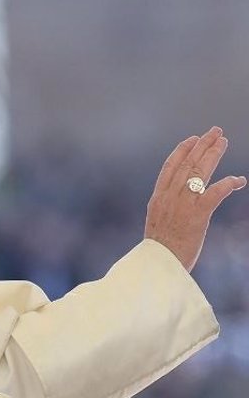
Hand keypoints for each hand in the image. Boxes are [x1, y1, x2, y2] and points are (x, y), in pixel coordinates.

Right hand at [144, 126, 246, 271]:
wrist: (159, 264)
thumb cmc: (160, 250)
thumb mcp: (157, 224)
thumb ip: (166, 210)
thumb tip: (175, 206)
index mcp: (158, 198)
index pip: (169, 167)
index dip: (181, 151)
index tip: (192, 140)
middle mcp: (169, 197)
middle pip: (186, 164)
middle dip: (201, 146)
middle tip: (215, 132)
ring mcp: (182, 204)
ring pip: (199, 172)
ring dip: (213, 155)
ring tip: (223, 142)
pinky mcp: (197, 214)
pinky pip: (215, 192)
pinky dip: (228, 184)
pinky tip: (239, 180)